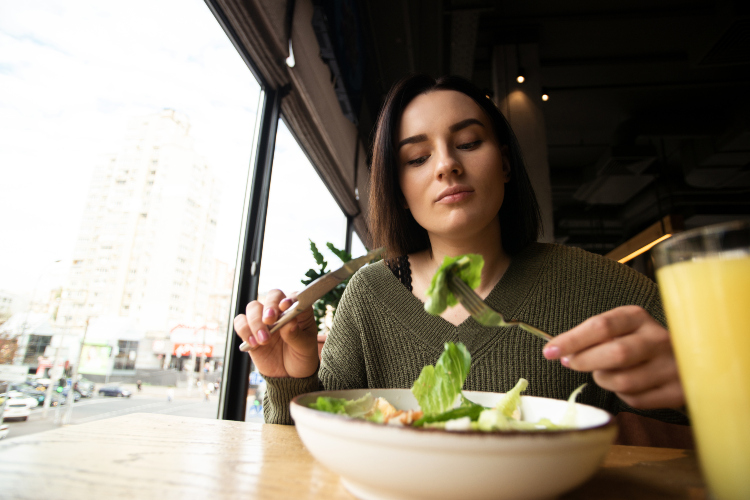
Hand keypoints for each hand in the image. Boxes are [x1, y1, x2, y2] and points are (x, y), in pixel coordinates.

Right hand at [233, 289, 318, 378]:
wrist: (288, 374)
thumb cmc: (301, 356)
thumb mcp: (305, 349)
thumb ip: (296, 335)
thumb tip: (290, 323)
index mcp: (299, 311)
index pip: (294, 296)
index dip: (289, 298)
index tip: (285, 306)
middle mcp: (281, 311)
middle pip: (272, 296)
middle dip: (269, 306)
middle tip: (269, 321)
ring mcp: (264, 320)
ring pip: (253, 307)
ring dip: (256, 322)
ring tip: (264, 340)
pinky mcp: (250, 330)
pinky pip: (240, 322)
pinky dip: (244, 330)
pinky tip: (253, 343)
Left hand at [542, 305, 684, 408]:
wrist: (690, 359)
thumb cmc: (639, 343)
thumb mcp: (620, 329)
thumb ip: (593, 337)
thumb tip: (560, 352)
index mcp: (639, 317)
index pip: (601, 326)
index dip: (572, 339)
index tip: (549, 350)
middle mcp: (659, 338)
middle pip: (614, 353)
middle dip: (584, 361)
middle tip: (570, 363)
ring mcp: (672, 366)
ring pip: (622, 381)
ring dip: (603, 380)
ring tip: (605, 373)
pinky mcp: (677, 392)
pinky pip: (635, 400)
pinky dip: (623, 395)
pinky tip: (628, 384)